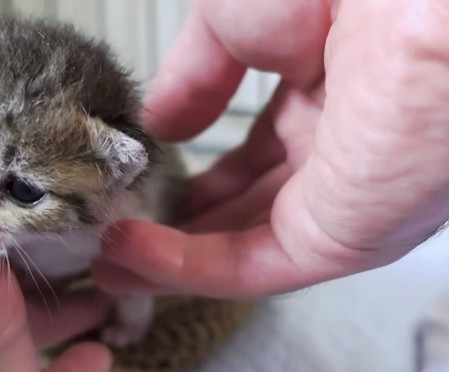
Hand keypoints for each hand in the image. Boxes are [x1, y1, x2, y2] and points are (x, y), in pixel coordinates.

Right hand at [93, 0, 448, 296]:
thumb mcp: (234, 21)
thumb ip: (194, 80)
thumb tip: (160, 125)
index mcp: (324, 95)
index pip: (249, 155)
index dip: (191, 175)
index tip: (139, 187)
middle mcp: (338, 154)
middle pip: (244, 210)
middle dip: (177, 229)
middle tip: (112, 238)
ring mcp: (342, 201)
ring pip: (242, 249)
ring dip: (168, 263)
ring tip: (105, 263)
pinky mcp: (343, 239)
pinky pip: (250, 265)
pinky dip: (183, 269)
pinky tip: (127, 259)